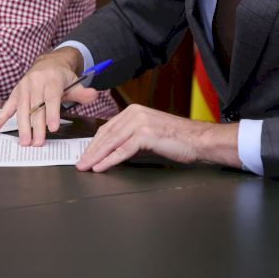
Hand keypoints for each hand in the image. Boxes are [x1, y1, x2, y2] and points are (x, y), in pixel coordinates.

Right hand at [0, 47, 97, 145]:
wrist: (48, 62)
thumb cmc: (62, 77)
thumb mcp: (74, 82)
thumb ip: (82, 92)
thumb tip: (94, 95)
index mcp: (51, 79)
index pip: (51, 98)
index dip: (52, 113)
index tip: (53, 128)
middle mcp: (35, 82)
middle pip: (36, 107)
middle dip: (36, 126)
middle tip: (38, 143)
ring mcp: (23, 87)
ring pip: (22, 109)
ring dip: (22, 126)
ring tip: (24, 142)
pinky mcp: (15, 93)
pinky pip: (7, 107)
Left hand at [75, 105, 242, 172]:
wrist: (197, 139)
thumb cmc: (177, 138)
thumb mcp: (149, 132)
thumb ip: (131, 136)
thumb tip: (113, 149)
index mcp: (134, 111)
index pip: (107, 128)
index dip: (94, 143)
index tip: (86, 154)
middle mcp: (135, 113)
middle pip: (106, 134)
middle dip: (91, 151)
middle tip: (81, 163)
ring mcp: (140, 123)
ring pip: (112, 142)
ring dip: (97, 156)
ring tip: (86, 166)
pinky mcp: (146, 135)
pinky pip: (123, 150)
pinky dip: (110, 160)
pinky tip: (101, 166)